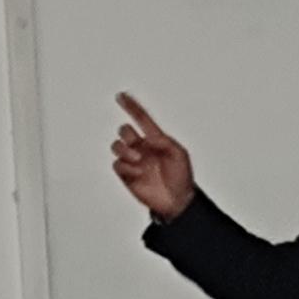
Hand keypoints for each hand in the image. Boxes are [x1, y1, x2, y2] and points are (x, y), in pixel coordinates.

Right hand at [112, 93, 195, 221]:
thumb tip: (148, 136)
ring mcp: (134, 161)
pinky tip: (137, 173)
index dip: (131, 106)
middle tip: (138, 149)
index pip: (141, 118)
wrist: (177, 202)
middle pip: (124, 131)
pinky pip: (117, 164)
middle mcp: (142, 148)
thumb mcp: (179, 154)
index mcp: (156, 140)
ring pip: (116, 146)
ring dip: (125, 151)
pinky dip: (125, 167)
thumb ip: (164, 141)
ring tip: (138, 161)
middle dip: (127, 135)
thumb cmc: (181, 178)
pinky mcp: (126, 175)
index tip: (122, 96)